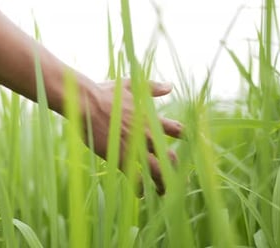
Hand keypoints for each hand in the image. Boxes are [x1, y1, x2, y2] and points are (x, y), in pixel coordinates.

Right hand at [87, 80, 181, 194]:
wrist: (86, 103)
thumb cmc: (104, 93)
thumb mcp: (130, 86)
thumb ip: (152, 88)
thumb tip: (170, 86)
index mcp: (149, 119)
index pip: (175, 129)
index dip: (186, 138)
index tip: (193, 144)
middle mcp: (146, 135)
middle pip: (169, 157)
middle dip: (174, 169)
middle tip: (176, 179)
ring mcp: (134, 148)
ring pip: (156, 170)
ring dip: (162, 183)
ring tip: (163, 192)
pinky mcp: (121, 157)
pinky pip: (135, 177)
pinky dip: (140, 187)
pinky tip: (141, 193)